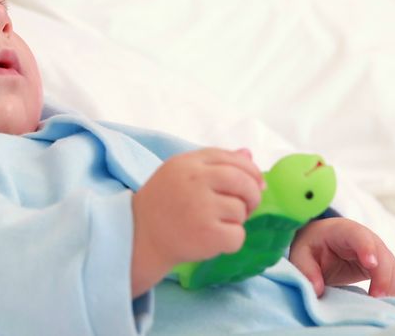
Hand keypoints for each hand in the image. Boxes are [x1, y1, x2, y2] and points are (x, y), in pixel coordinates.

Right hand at [131, 147, 263, 296]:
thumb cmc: (162, 203)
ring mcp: (201, 208)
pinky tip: (214, 239)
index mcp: (188, 163)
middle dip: (253, 194)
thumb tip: (248, 154)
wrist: (138, 236)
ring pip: (241, 210)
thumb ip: (213, 162)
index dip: (250, 170)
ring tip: (216, 223)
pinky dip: (232, 240)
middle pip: (243, 181)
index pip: (230, 158)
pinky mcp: (207, 234)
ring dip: (236, 220)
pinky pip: (238, 235)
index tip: (256, 182)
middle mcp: (195, 181)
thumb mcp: (180, 173)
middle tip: (248, 206)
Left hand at [289, 217, 394, 297]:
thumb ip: (306, 269)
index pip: (359, 236)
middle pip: (383, 255)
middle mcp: (367, 239)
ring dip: (392, 287)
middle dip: (383, 277)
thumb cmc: (311, 245)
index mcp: (344, 231)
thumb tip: (316, 290)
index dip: (367, 248)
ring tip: (381, 305)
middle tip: (376, 298)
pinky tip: (394, 304)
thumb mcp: (301, 254)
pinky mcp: (384, 267)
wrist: (322, 241)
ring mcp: (379, 252)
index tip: (370, 264)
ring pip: (394, 268)